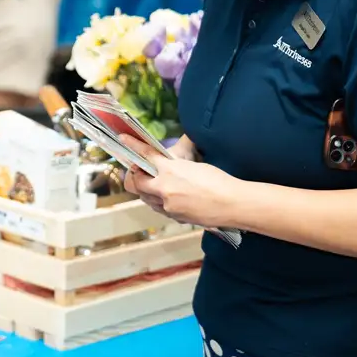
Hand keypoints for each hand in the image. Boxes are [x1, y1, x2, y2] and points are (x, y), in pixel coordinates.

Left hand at [121, 134, 241, 227]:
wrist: (232, 204)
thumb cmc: (218, 181)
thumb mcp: (194, 165)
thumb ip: (175, 165)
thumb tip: (168, 164)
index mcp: (170, 170)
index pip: (145, 155)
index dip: (133, 146)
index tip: (124, 139)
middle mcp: (164, 189)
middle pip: (136, 182)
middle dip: (135, 176)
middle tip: (140, 170)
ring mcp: (167, 206)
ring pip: (145, 197)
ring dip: (146, 190)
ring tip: (155, 183)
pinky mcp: (174, 217)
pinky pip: (159, 208)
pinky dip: (159, 201)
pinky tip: (168, 197)